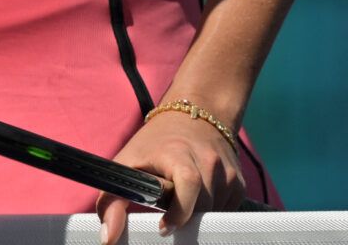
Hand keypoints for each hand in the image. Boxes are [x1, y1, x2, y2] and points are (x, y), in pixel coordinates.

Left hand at [96, 110, 245, 243]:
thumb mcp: (126, 164)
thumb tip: (108, 238)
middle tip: (168, 220)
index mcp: (179, 153)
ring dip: (197, 217)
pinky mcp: (239, 182)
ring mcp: (227, 172)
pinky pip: (226, 211)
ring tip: (180, 204)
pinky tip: (198, 199)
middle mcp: (208, 160)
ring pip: (214, 213)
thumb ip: (112, 201)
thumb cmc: (154, 143)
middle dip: (185, 220)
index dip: (179, 211)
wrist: (193, 115)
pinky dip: (211, 212)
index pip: (189, 185)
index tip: (164, 227)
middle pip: (202, 208)